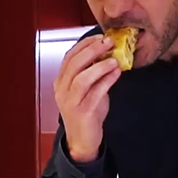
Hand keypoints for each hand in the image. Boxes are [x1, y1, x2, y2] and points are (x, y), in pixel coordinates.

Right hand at [54, 35, 120, 162]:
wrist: (83, 140)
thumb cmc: (87, 112)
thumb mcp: (88, 89)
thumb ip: (93, 73)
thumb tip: (109, 53)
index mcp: (61, 81)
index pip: (69, 56)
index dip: (85, 44)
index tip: (100, 37)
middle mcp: (62, 90)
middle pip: (74, 64)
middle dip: (92, 50)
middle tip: (108, 42)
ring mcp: (70, 101)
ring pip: (82, 78)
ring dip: (99, 66)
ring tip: (114, 59)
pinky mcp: (82, 112)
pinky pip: (94, 93)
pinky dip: (106, 81)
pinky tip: (116, 73)